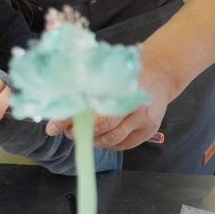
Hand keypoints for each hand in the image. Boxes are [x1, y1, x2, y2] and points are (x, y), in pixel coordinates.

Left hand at [44, 59, 174, 149]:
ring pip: (112, 139)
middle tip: (66, 131)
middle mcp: (132, 103)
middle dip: (79, 132)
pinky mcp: (148, 130)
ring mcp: (142, 118)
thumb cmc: (127, 70)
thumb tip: (60, 96)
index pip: (88, 107)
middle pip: (101, 126)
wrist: (161, 73)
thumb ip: (87, 82)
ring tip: (81, 135)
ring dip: (93, 141)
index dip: (68, 118)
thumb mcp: (107, 68)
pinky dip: (109, 144)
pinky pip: (124, 144)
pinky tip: (100, 138)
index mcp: (118, 85)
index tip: (52, 127)